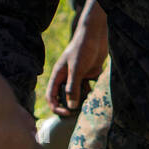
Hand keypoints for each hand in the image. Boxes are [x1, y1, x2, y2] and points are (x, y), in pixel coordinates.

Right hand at [46, 0, 108, 114]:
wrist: (96, 35)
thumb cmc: (82, 48)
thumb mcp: (76, 69)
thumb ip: (73, 88)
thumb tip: (71, 106)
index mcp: (58, 75)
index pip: (51, 96)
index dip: (56, 107)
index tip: (66, 113)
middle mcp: (67, 77)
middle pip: (64, 97)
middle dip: (70, 105)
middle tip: (79, 111)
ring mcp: (78, 76)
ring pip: (77, 94)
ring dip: (82, 100)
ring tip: (89, 101)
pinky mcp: (89, 75)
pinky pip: (88, 89)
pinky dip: (91, 93)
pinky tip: (96, 93)